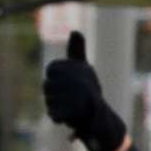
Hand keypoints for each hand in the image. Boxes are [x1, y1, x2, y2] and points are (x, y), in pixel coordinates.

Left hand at [42, 32, 128, 150]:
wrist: (103, 120)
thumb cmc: (88, 93)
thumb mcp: (82, 69)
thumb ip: (77, 51)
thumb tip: (75, 31)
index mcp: (82, 68)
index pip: (51, 70)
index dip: (55, 78)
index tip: (69, 83)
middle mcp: (82, 80)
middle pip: (47, 85)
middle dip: (53, 95)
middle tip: (70, 99)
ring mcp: (79, 96)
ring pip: (49, 100)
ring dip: (54, 106)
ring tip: (70, 108)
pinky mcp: (76, 113)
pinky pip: (53, 114)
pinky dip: (57, 118)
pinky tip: (67, 118)